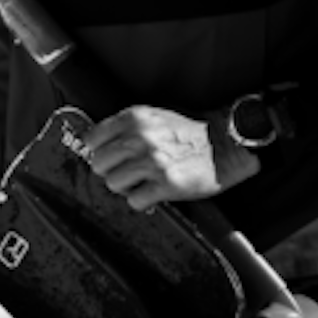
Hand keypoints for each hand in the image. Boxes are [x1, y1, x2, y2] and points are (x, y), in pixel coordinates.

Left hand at [83, 105, 259, 209]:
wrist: (225, 145)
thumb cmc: (189, 132)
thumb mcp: (153, 116)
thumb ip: (125, 127)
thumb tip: (95, 144)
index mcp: (134, 118)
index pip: (92, 138)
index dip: (99, 151)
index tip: (108, 157)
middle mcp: (140, 138)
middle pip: (99, 164)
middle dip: (110, 171)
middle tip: (126, 172)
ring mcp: (153, 162)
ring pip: (113, 184)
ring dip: (126, 187)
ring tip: (142, 182)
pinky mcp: (166, 185)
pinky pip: (135, 201)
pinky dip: (143, 201)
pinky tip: (154, 192)